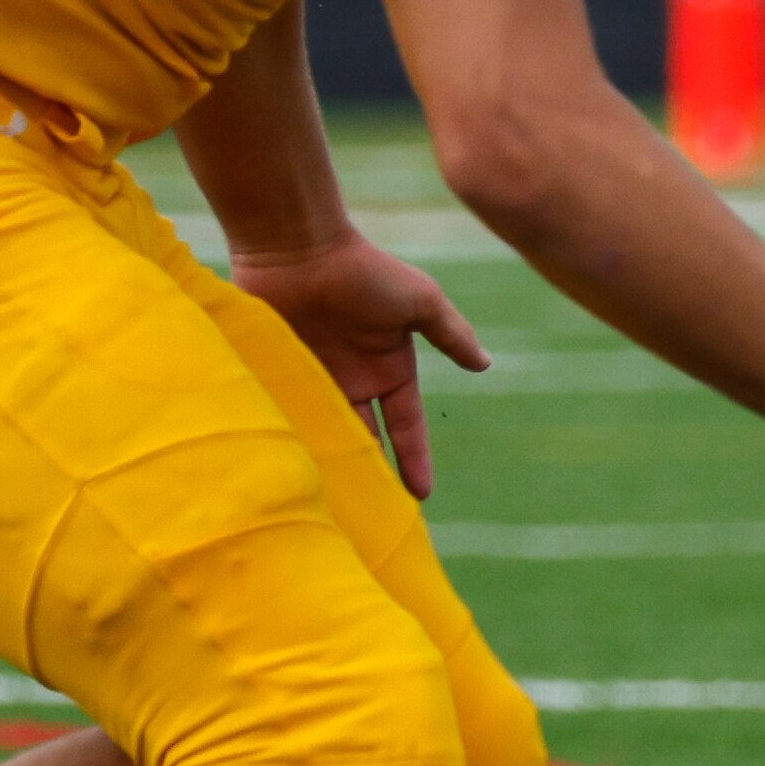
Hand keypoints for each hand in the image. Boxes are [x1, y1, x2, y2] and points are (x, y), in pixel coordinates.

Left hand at [231, 234, 488, 497]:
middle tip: (375, 518)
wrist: (298, 247)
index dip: (414, 459)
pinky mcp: (279, 377)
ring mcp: (315, 380)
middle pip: (365, 440)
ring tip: (333, 510)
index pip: (405, 425)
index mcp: (388, 368)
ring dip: (330, 466)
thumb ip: (451, 333)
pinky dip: (291, 445)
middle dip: (372, 475)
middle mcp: (353, 380)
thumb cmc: (362, 270)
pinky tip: (291, 476)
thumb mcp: (419, 301)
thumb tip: (485, 365)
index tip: (420, 497)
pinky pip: (287, 419)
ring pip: (326, 436)